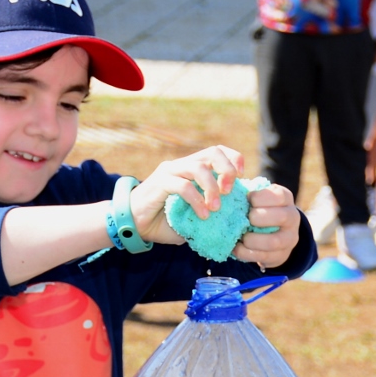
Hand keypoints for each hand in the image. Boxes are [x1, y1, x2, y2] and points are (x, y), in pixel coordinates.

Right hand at [129, 146, 246, 244]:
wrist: (134, 226)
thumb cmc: (165, 221)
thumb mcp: (194, 215)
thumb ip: (210, 210)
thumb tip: (234, 216)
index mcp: (191, 168)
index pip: (217, 150)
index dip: (234, 159)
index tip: (241, 178)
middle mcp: (181, 165)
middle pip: (212, 152)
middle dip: (226, 169)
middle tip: (229, 192)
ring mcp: (169, 172)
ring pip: (197, 167)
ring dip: (212, 187)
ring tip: (216, 208)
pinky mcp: (159, 183)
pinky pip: (182, 186)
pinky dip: (196, 200)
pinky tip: (202, 215)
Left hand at [233, 181, 301, 267]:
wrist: (274, 233)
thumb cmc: (259, 209)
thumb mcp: (258, 198)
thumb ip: (249, 195)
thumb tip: (229, 193)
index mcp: (286, 199)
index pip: (280, 196)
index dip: (261, 197)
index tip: (248, 199)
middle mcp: (292, 218)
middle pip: (282, 217)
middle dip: (258, 217)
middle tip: (246, 219)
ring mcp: (289, 238)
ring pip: (273, 241)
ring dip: (252, 239)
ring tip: (241, 236)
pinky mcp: (281, 255)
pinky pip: (264, 257)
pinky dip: (247, 253)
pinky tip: (237, 248)